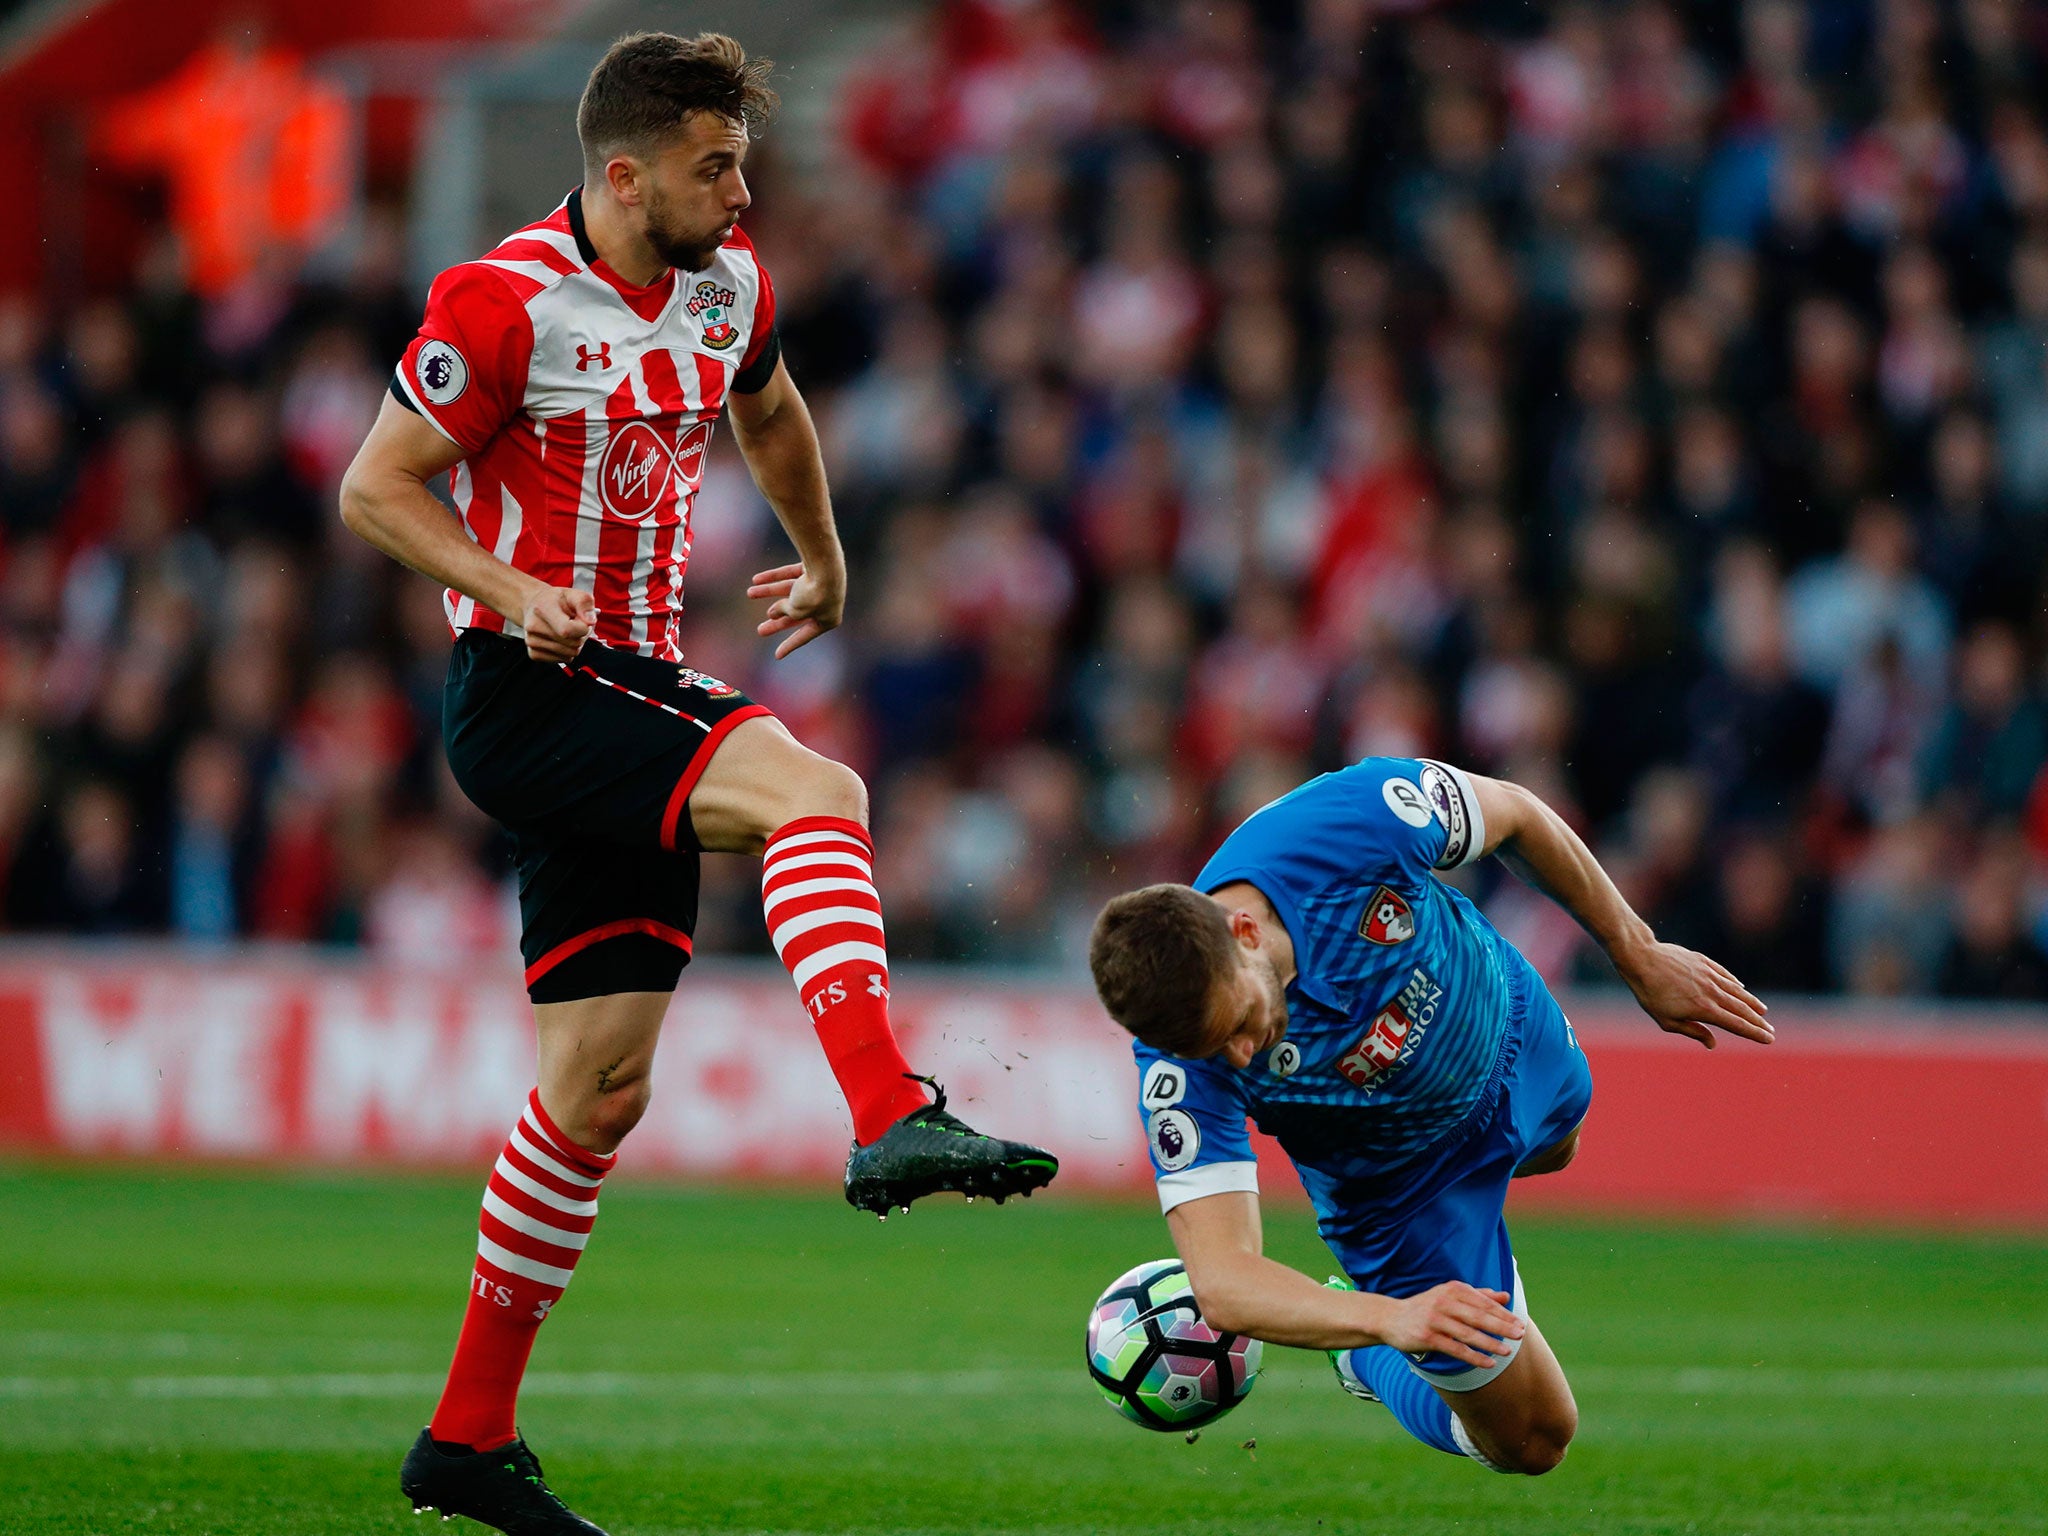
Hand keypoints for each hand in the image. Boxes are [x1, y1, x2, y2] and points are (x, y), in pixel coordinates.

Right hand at [521, 585, 593, 662]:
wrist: (535, 606)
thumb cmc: (555, 601)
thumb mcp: (573, 593)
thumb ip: (584, 603)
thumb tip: (590, 621)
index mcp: (542, 608)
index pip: (567, 630)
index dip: (583, 628)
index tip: (582, 620)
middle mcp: (533, 626)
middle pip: (573, 644)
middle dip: (581, 635)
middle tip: (575, 623)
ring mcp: (532, 642)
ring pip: (570, 654)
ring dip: (575, 644)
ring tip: (567, 630)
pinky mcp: (534, 654)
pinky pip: (563, 660)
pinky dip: (567, 652)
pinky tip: (561, 639)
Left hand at [748, 560, 843, 658]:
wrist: (824, 566)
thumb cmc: (813, 595)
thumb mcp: (795, 612)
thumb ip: (784, 613)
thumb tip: (773, 613)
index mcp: (828, 620)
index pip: (805, 635)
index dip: (790, 646)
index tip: (777, 656)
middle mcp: (826, 603)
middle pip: (796, 614)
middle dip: (776, 621)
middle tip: (760, 631)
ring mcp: (819, 584)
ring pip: (789, 590)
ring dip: (768, 592)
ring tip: (749, 593)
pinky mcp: (811, 568)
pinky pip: (789, 574)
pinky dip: (774, 577)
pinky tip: (756, 580)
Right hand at [1380, 1282, 1523, 1370]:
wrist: (1390, 1318)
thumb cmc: (1425, 1307)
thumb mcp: (1450, 1295)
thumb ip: (1478, 1295)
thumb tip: (1505, 1297)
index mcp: (1452, 1290)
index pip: (1482, 1302)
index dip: (1502, 1314)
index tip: (1519, 1323)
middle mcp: (1444, 1302)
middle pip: (1478, 1316)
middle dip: (1501, 1326)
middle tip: (1520, 1334)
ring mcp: (1435, 1319)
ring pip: (1468, 1333)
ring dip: (1490, 1343)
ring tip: (1507, 1352)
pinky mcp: (1427, 1337)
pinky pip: (1455, 1349)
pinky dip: (1473, 1356)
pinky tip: (1488, 1363)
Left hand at [1616, 938, 1772, 1048]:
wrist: (1642, 958)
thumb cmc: (1650, 993)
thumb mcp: (1666, 1020)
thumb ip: (1692, 1031)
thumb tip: (1712, 1043)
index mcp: (1704, 1009)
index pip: (1736, 1024)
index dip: (1754, 1033)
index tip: (1768, 1039)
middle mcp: (1712, 991)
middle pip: (1741, 1009)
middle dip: (1757, 1022)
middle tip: (1770, 1031)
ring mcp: (1709, 975)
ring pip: (1736, 991)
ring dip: (1751, 1002)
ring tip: (1762, 1011)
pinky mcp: (1703, 962)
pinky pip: (1725, 975)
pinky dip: (1735, 983)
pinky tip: (1742, 988)